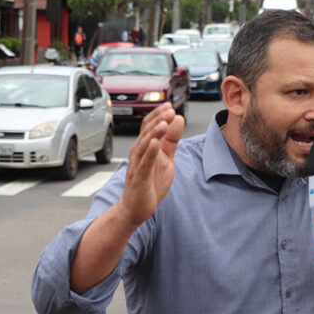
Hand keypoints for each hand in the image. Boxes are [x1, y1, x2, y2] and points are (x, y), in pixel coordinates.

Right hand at [117, 103, 184, 226]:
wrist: (135, 208)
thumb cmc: (149, 183)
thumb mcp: (166, 158)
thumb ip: (171, 140)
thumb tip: (178, 119)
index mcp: (144, 147)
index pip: (149, 126)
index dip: (158, 115)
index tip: (170, 105)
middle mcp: (138, 153)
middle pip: (146, 132)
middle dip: (158, 120)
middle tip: (170, 109)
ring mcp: (137, 165)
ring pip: (144, 145)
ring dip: (154, 132)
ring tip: (164, 122)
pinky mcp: (139, 178)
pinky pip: (144, 163)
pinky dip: (149, 152)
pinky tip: (155, 143)